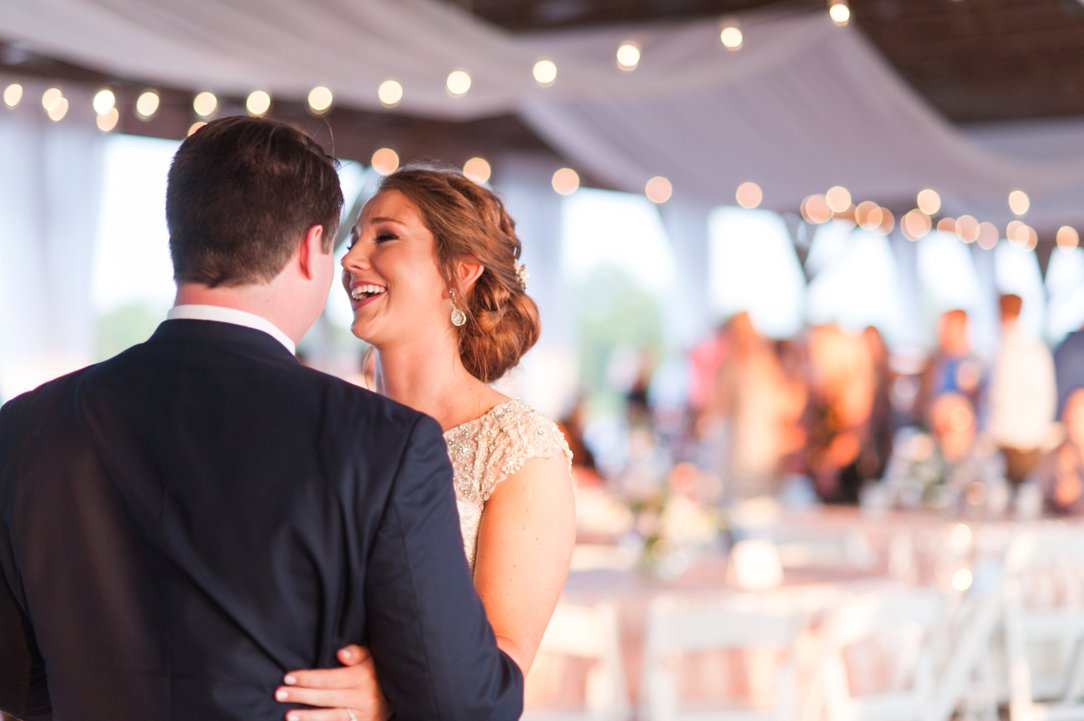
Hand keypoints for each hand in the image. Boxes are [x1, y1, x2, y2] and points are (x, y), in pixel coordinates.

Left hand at [275, 645, 390, 720]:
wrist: (399, 697)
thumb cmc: (378, 673)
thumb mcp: (372, 658)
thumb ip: (357, 652)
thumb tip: (341, 653)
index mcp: (363, 677)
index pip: (330, 678)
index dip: (308, 678)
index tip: (288, 677)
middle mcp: (363, 698)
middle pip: (326, 697)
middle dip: (301, 696)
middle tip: (279, 694)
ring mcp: (362, 716)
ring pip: (331, 717)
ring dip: (307, 717)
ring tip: (288, 715)